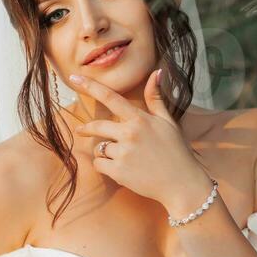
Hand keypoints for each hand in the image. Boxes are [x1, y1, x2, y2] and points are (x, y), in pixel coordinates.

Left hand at [69, 69, 209, 206]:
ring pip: (99, 148)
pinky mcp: (118, 171)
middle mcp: (129, 133)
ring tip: (125, 159)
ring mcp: (123, 153)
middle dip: (87, 129)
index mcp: (140, 119)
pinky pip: (99, 164)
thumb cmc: (176, 152)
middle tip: (81, 130)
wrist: (182, 184)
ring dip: (106, 152)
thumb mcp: (168, 122)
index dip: (91, 86)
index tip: (74, 78)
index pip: (110, 98)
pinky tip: (121, 169)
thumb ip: (156, 98)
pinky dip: (105, 167)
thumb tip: (156, 72)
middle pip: (97, 126)